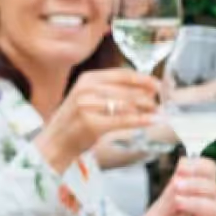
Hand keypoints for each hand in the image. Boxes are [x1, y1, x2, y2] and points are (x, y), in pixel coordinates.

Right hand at [35, 66, 164, 172]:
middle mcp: (86, 89)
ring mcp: (87, 106)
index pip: (122, 74)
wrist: (56, 142)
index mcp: (88, 79)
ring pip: (127, 104)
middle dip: (147, 96)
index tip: (158, 85)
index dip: (143, 79)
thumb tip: (144, 89)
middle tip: (159, 102)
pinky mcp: (91, 124)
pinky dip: (140, 120)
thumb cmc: (76, 121)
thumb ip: (111, 90)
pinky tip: (151, 121)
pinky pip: (122, 121)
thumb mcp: (89, 97)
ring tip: (157, 112)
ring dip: (146, 108)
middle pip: (127, 89)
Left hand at [118, 157, 215, 215]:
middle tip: (178, 188)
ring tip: (179, 205)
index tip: (183, 170)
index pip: (205, 172)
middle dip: (197, 183)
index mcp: (187, 196)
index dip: (198, 166)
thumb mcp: (159, 210)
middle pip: (213, 185)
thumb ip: (174, 191)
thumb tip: (186, 164)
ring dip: (198, 201)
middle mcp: (200, 208)